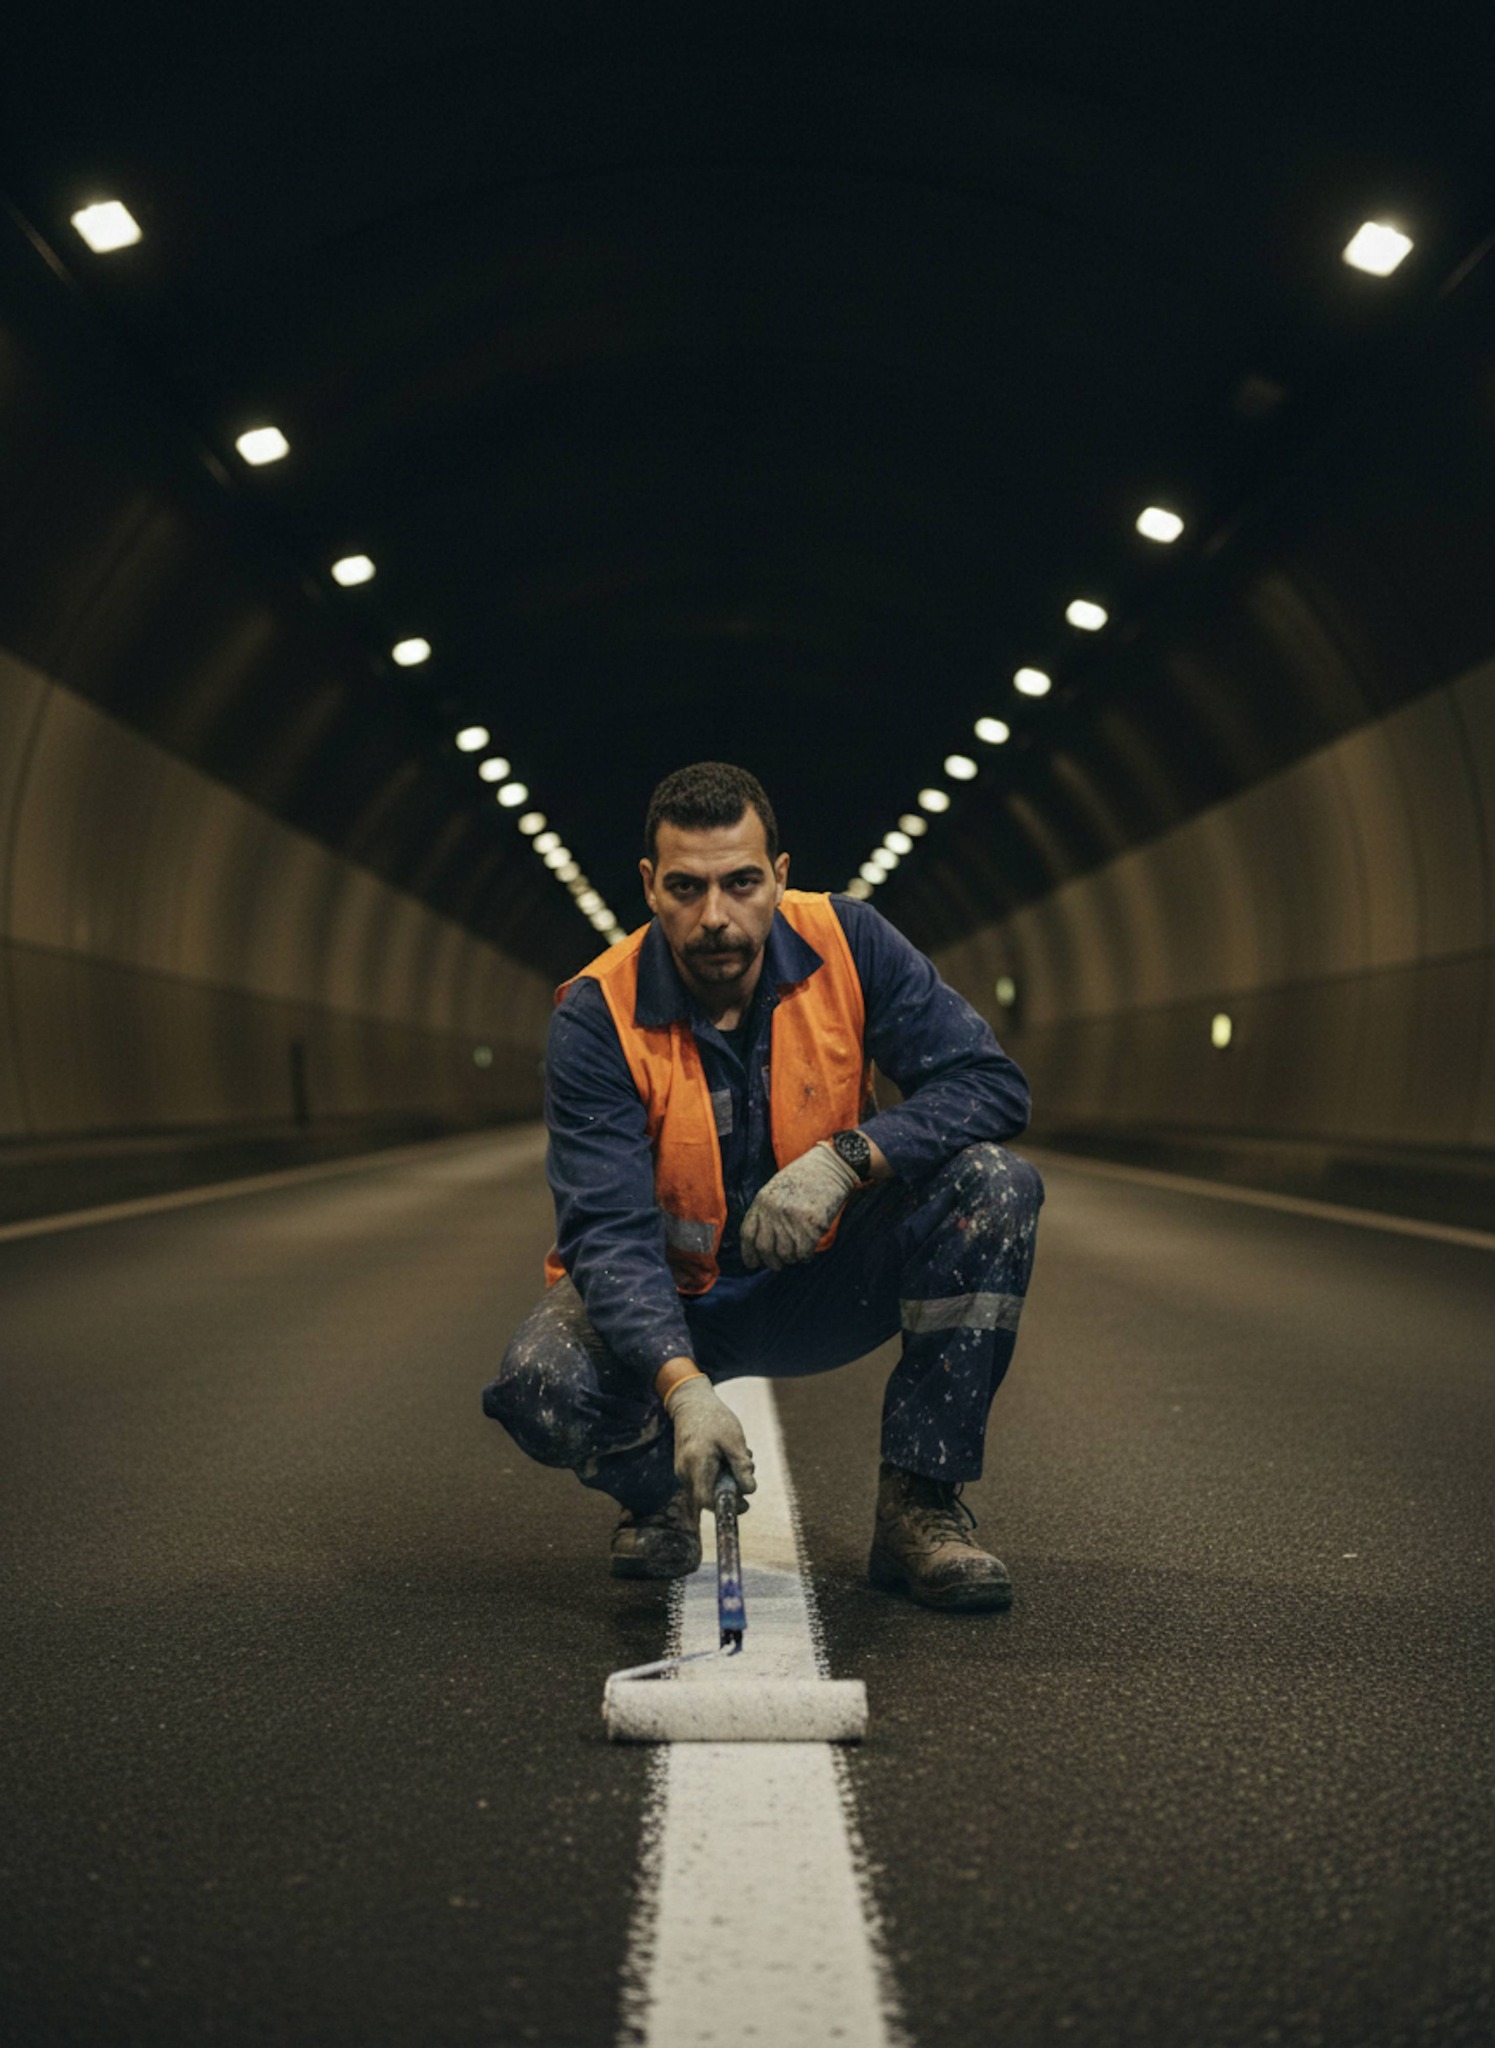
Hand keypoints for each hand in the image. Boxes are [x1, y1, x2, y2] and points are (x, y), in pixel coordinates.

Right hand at [665, 1376, 756, 1516]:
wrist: (692, 1403)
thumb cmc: (714, 1419)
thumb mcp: (734, 1440)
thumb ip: (741, 1466)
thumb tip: (750, 1490)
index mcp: (697, 1464)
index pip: (706, 1500)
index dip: (725, 1506)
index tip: (744, 1503)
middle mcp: (685, 1472)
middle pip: (708, 1497)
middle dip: (731, 1491)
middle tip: (747, 1473)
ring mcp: (683, 1471)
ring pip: (707, 1488)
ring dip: (727, 1481)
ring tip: (740, 1458)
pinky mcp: (686, 1468)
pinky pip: (703, 1480)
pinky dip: (719, 1475)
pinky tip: (729, 1458)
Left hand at [739, 1143, 860, 1270]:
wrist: (832, 1166)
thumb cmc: (806, 1178)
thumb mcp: (777, 1189)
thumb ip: (767, 1211)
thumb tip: (761, 1244)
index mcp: (762, 1200)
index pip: (747, 1234)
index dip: (748, 1253)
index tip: (753, 1263)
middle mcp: (774, 1210)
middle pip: (764, 1248)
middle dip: (771, 1262)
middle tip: (778, 1265)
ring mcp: (792, 1218)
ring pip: (785, 1254)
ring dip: (791, 1259)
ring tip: (797, 1253)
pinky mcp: (811, 1224)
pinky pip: (804, 1252)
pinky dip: (805, 1257)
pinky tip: (809, 1251)